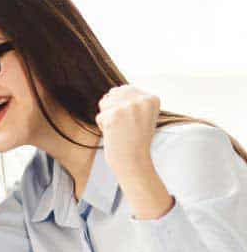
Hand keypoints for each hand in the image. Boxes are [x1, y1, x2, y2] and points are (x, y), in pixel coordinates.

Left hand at [96, 85, 175, 218]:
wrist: (135, 162)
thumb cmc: (135, 140)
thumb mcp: (142, 115)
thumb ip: (132, 100)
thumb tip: (113, 90)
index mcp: (152, 98)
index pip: (125, 89)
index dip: (123, 106)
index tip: (133, 122)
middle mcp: (142, 100)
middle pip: (113, 94)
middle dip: (113, 109)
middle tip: (125, 126)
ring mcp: (129, 106)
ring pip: (104, 103)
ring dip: (108, 117)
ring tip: (120, 130)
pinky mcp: (114, 115)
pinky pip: (99, 116)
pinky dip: (103, 126)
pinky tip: (115, 135)